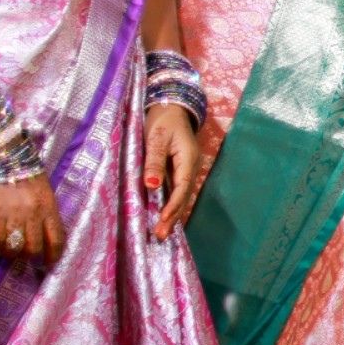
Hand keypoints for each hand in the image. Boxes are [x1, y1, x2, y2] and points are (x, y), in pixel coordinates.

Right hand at [0, 174, 64, 265]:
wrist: (9, 162)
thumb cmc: (32, 178)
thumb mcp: (48, 196)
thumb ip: (48, 215)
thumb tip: (47, 237)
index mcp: (50, 209)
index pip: (56, 239)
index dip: (54, 255)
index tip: (50, 262)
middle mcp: (34, 214)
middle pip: (34, 247)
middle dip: (33, 258)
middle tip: (30, 259)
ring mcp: (13, 214)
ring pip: (15, 246)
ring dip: (15, 255)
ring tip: (14, 255)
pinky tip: (0, 247)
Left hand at [142, 102, 206, 238]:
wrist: (171, 109)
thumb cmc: (162, 121)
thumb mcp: (156, 139)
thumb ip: (154, 161)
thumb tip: (152, 186)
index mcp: (188, 159)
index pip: (183, 186)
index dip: (173, 205)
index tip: (163, 219)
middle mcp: (191, 168)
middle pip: (184, 196)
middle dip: (173, 216)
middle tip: (161, 235)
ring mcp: (186, 170)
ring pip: (181, 195)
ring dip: (172, 214)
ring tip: (162, 232)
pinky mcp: (179, 171)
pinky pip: (177, 191)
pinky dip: (171, 205)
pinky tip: (164, 216)